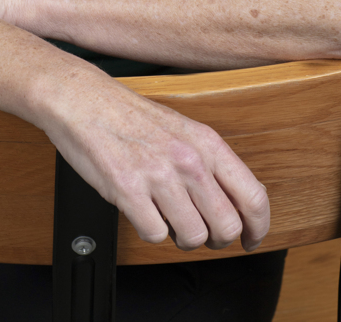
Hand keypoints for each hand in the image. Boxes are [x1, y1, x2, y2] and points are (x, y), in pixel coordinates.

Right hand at [39, 72, 269, 251]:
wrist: (82, 100)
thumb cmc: (129, 115)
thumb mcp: (182, 129)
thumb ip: (209, 163)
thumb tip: (235, 203)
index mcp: (206, 142)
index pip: (253, 196)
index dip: (257, 228)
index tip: (251, 239)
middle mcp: (187, 159)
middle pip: (226, 226)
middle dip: (216, 239)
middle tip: (202, 233)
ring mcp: (158, 175)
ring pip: (192, 237)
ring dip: (181, 236)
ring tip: (167, 218)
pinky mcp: (128, 190)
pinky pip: (155, 235)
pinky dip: (149, 229)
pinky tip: (142, 210)